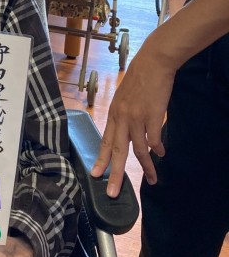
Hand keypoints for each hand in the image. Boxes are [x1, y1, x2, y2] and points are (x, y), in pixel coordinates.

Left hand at [91, 31, 177, 195]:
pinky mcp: (152, 116)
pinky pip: (154, 140)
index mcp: (113, 114)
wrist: (152, 63)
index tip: (96, 175)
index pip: (105, 142)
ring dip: (146, 167)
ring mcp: (136, 118)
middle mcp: (121, 118)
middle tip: (112, 192)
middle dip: (114, 174)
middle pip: (117, 151)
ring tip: (152, 179)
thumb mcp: (124, 98)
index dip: (101, 159)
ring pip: (138, 150)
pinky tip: (161, 154)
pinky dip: (158, 149)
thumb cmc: (139, 79)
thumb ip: (124, 116)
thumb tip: (131, 135)